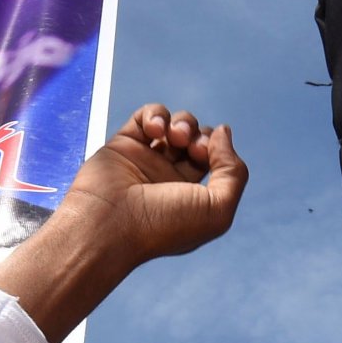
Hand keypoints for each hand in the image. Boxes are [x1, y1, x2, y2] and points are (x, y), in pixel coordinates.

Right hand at [0, 104, 246, 342]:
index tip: (208, 153)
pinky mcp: (123, 145)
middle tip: (192, 147)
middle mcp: (170, 179)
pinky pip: (145, 117)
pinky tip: (155, 129)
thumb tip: (223, 132)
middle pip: (197, 140)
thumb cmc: (162, 226)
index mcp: (192, 197)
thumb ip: (233, 171)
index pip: (215, 161)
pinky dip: (156, 114)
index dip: (219, 149)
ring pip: (175, 125)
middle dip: (201, 135)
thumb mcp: (217, 209)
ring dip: (183, 122)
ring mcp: (146, 161)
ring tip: (175, 135)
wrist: (108, 227)